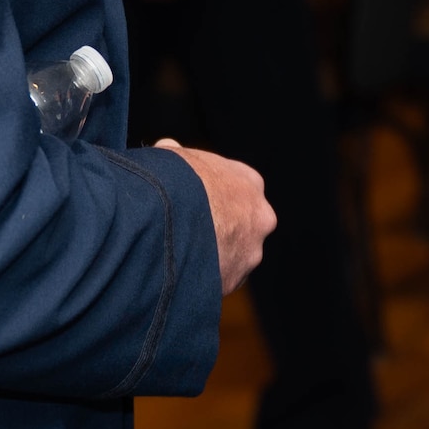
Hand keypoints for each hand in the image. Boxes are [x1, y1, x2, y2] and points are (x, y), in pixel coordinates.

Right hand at [157, 138, 274, 292]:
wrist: (170, 215)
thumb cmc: (172, 179)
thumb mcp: (174, 157)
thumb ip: (177, 155)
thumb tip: (168, 147)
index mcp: (250, 183)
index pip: (238, 190)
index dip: (213, 195)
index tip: (194, 201)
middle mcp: (260, 217)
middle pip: (241, 226)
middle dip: (221, 230)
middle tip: (189, 234)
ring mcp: (250, 252)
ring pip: (233, 257)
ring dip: (213, 258)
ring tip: (179, 256)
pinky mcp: (233, 280)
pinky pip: (217, 281)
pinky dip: (202, 279)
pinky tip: (178, 273)